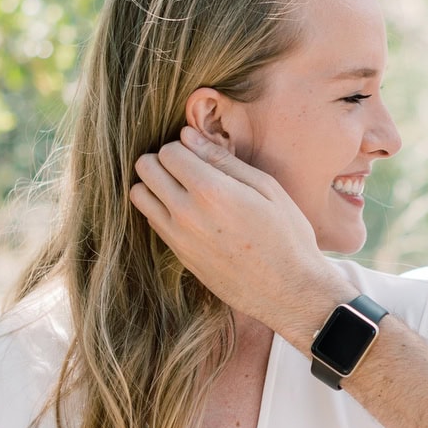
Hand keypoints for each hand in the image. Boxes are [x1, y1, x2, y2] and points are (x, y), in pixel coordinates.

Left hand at [129, 134, 353, 344]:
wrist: (288, 291)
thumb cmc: (286, 235)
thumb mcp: (266, 188)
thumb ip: (223, 160)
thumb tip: (187, 136)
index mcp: (211, 190)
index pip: (168, 151)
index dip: (183, 147)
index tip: (200, 156)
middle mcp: (187, 213)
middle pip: (145, 168)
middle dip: (162, 161)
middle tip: (186, 168)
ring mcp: (178, 237)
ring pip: (139, 195)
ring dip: (155, 185)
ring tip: (181, 188)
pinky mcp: (178, 255)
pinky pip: (151, 220)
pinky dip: (160, 209)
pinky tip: (188, 212)